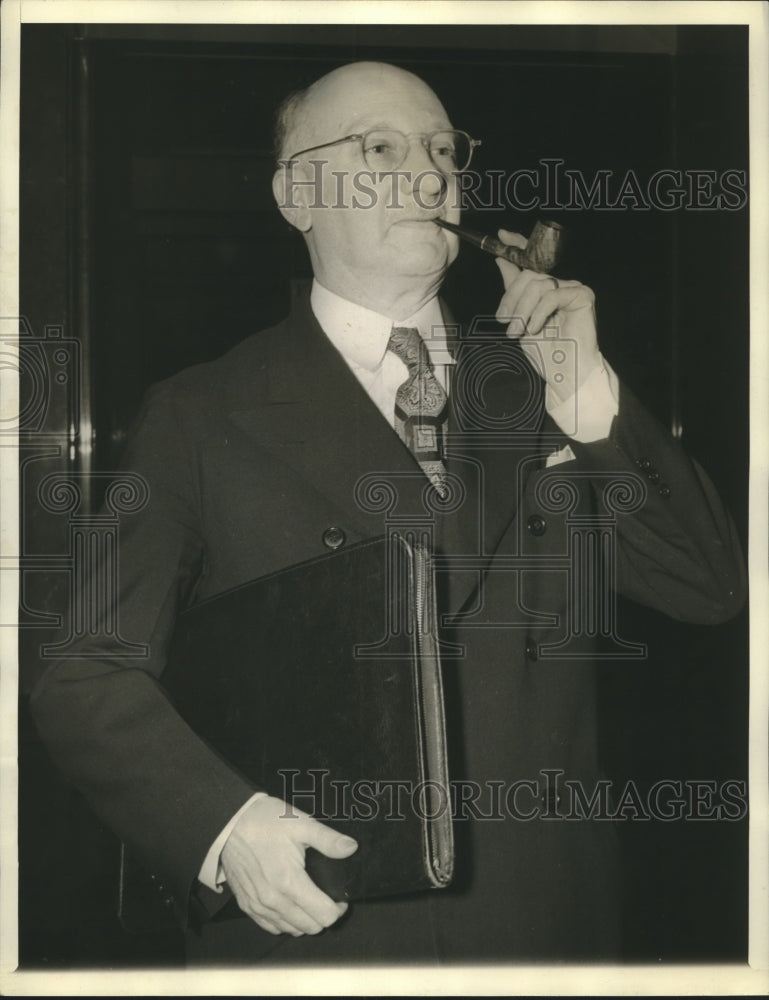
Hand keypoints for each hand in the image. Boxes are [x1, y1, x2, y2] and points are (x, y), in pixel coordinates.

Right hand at [220, 794, 356, 935]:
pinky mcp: (246, 905)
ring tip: (309, 900)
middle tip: (326, 896)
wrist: (229, 822)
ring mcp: (258, 905)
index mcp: (289, 882)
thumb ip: (328, 839)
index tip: (339, 897)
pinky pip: (271, 926)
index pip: (324, 916)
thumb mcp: (300, 823)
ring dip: (305, 920)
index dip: (338, 908)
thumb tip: (351, 848)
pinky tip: (289, 905)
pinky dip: (284, 922)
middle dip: (324, 915)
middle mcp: (273, 901)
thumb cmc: (264, 820)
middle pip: (310, 927)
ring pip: (291, 930)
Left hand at [495, 228, 601, 404]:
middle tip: (503, 321)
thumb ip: (513, 290)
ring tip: (516, 331)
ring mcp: (572, 287)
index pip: (532, 259)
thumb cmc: (544, 352)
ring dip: (521, 309)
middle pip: (528, 274)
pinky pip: (551, 295)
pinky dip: (538, 313)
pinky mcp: (582, 295)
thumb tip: (502, 259)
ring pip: (537, 284)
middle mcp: (559, 283)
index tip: (501, 235)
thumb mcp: (519, 318)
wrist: (564, 372)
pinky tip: (535, 329)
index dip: (517, 244)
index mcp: (544, 288)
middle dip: (510, 298)